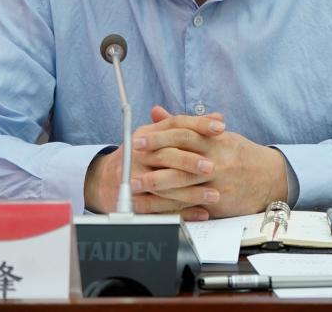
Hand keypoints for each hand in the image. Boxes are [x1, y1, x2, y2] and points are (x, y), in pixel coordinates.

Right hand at [83, 108, 224, 219]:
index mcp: (148, 133)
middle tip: (212, 167)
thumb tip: (218, 118)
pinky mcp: (136, 201)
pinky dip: (183, 212)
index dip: (198, 124)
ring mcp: (135, 177)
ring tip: (214, 195)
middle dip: (190, 161)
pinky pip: (161, 208)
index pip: (175, 124)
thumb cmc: (145, 154)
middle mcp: (140, 153)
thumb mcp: (160, 135)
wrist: (111, 179)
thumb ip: (189, 128)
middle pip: (166, 154)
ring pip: (164, 185)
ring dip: (191, 192)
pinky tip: (202, 213)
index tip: (220, 128)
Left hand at [133, 106, 288, 217]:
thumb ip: (183, 124)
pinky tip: (156, 205)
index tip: (138, 140)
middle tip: (130, 161)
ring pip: (184, 182)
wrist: (270, 177)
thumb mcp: (214, 135)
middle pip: (180, 157)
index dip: (158, 137)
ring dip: (157, 184)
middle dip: (153, 160)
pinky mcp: (220, 201)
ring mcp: (218, 181)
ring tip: (136, 185)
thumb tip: (156, 111)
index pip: (182, 134)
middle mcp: (215, 159)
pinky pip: (193, 203)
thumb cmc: (238, 153)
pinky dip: (173, 204)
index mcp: (213, 140)